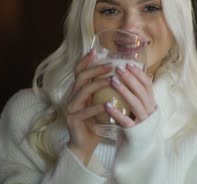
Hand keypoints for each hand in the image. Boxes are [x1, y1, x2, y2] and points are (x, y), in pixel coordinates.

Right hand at [66, 49, 111, 164]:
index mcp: (79, 91)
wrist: (86, 144)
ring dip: (98, 84)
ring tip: (113, 80)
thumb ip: (108, 92)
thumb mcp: (103, 104)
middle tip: (111, 66)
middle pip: (81, 77)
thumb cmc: (96, 123)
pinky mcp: (72, 119)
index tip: (96, 51)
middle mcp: (72, 96)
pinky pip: (85, 111)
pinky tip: (107, 105)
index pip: (79, 71)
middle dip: (96, 69)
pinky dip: (97, 107)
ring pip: (83, 90)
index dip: (85, 60)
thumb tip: (126, 76)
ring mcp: (70, 107)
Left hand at [105, 63, 155, 127]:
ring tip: (112, 81)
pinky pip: (127, 121)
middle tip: (118, 67)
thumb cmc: (136, 126)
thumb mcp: (140, 109)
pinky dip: (117, 112)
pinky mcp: (135, 133)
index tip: (128, 63)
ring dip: (124, 91)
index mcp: (151, 104)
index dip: (138, 73)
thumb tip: (135, 75)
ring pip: (136, 104)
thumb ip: (138, 95)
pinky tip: (107, 105)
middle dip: (130, 78)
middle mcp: (150, 111)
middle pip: (142, 91)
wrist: (139, 151)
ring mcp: (144, 122)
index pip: (148, 85)